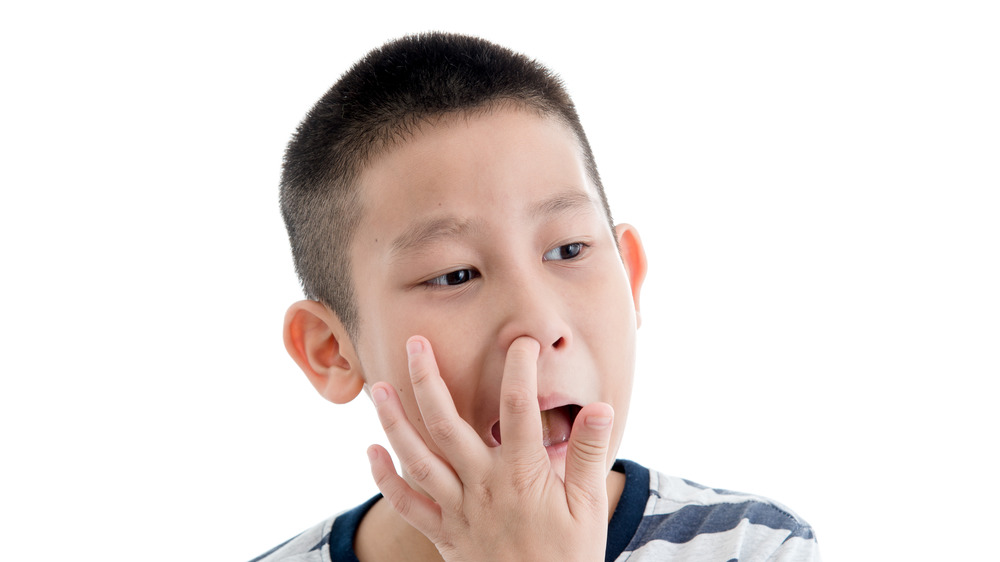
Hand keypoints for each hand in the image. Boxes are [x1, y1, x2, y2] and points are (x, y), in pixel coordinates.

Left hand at [366, 336, 614, 561]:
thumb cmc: (568, 558)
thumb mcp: (588, 507)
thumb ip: (588, 454)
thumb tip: (599, 407)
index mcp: (522, 474)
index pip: (517, 408)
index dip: (519, 369)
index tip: (520, 341)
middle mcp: (483, 486)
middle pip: (447, 425)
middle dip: (428, 380)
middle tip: (414, 343)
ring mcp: (458, 510)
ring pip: (417, 460)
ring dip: (393, 423)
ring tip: (376, 389)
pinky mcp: (444, 533)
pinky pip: (407, 505)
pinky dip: (385, 479)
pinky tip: (371, 451)